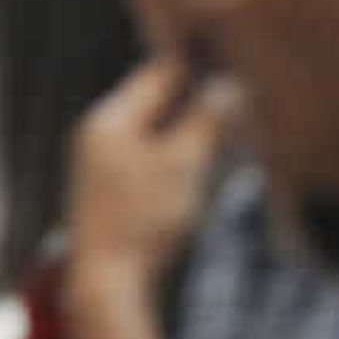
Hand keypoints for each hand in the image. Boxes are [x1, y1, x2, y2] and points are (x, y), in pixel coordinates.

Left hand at [64, 54, 232, 284]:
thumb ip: (206, 121)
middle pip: (156, 100)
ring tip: (228, 122)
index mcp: (110, 119)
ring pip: (155, 129)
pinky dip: (175, 152)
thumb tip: (229, 87)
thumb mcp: (183, 165)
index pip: (159, 74)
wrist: (106, 282)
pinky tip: (200, 159)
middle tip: (239, 89)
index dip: (198, 64)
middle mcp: (98, 133)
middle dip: (196, 97)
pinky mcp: (109, 188)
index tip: (233, 56)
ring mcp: (100, 162)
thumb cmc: (142, 221)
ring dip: (189, 126)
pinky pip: (148, 155)